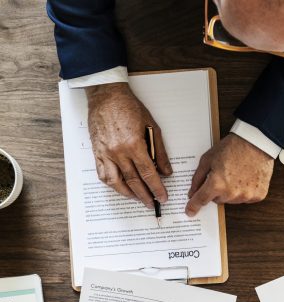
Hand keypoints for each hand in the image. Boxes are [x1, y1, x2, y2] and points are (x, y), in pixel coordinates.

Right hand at [86, 82, 171, 206]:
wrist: (106, 95)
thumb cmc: (129, 108)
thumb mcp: (152, 127)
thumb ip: (160, 152)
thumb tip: (166, 171)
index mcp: (134, 145)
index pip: (148, 174)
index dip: (157, 188)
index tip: (163, 197)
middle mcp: (118, 152)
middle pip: (133, 181)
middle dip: (145, 195)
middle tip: (153, 204)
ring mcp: (105, 153)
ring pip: (116, 182)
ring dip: (128, 194)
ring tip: (138, 198)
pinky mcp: (96, 152)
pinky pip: (102, 174)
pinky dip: (112, 184)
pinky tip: (121, 188)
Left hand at [185, 134, 273, 215]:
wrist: (256, 142)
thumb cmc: (232, 147)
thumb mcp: (208, 158)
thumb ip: (198, 178)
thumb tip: (192, 192)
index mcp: (217, 184)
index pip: (201, 200)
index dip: (193, 206)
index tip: (190, 212)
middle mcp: (231, 193)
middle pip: (217, 200)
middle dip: (217, 190)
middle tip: (223, 175)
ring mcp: (246, 196)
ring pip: (232, 200)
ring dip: (231, 191)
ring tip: (236, 175)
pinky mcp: (258, 195)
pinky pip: (246, 198)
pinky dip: (245, 191)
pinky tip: (247, 178)